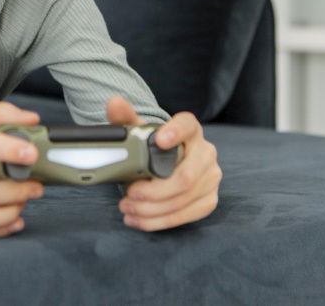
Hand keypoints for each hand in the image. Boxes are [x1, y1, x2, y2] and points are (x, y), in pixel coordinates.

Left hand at [106, 96, 221, 231]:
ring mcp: (211, 178)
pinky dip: (158, 221)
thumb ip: (124, 118)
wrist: (166, 163)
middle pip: (185, 176)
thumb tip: (114, 103)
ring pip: (183, 199)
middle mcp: (206, 152)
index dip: (175, 132)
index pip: (187, 125)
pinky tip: (138, 219)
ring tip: (127, 208)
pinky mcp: (209, 200)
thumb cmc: (151, 147)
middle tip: (129, 194)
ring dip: (151, 209)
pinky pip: (186, 215)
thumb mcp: (138, 132)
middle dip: (154, 191)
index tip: (160, 140)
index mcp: (190, 130)